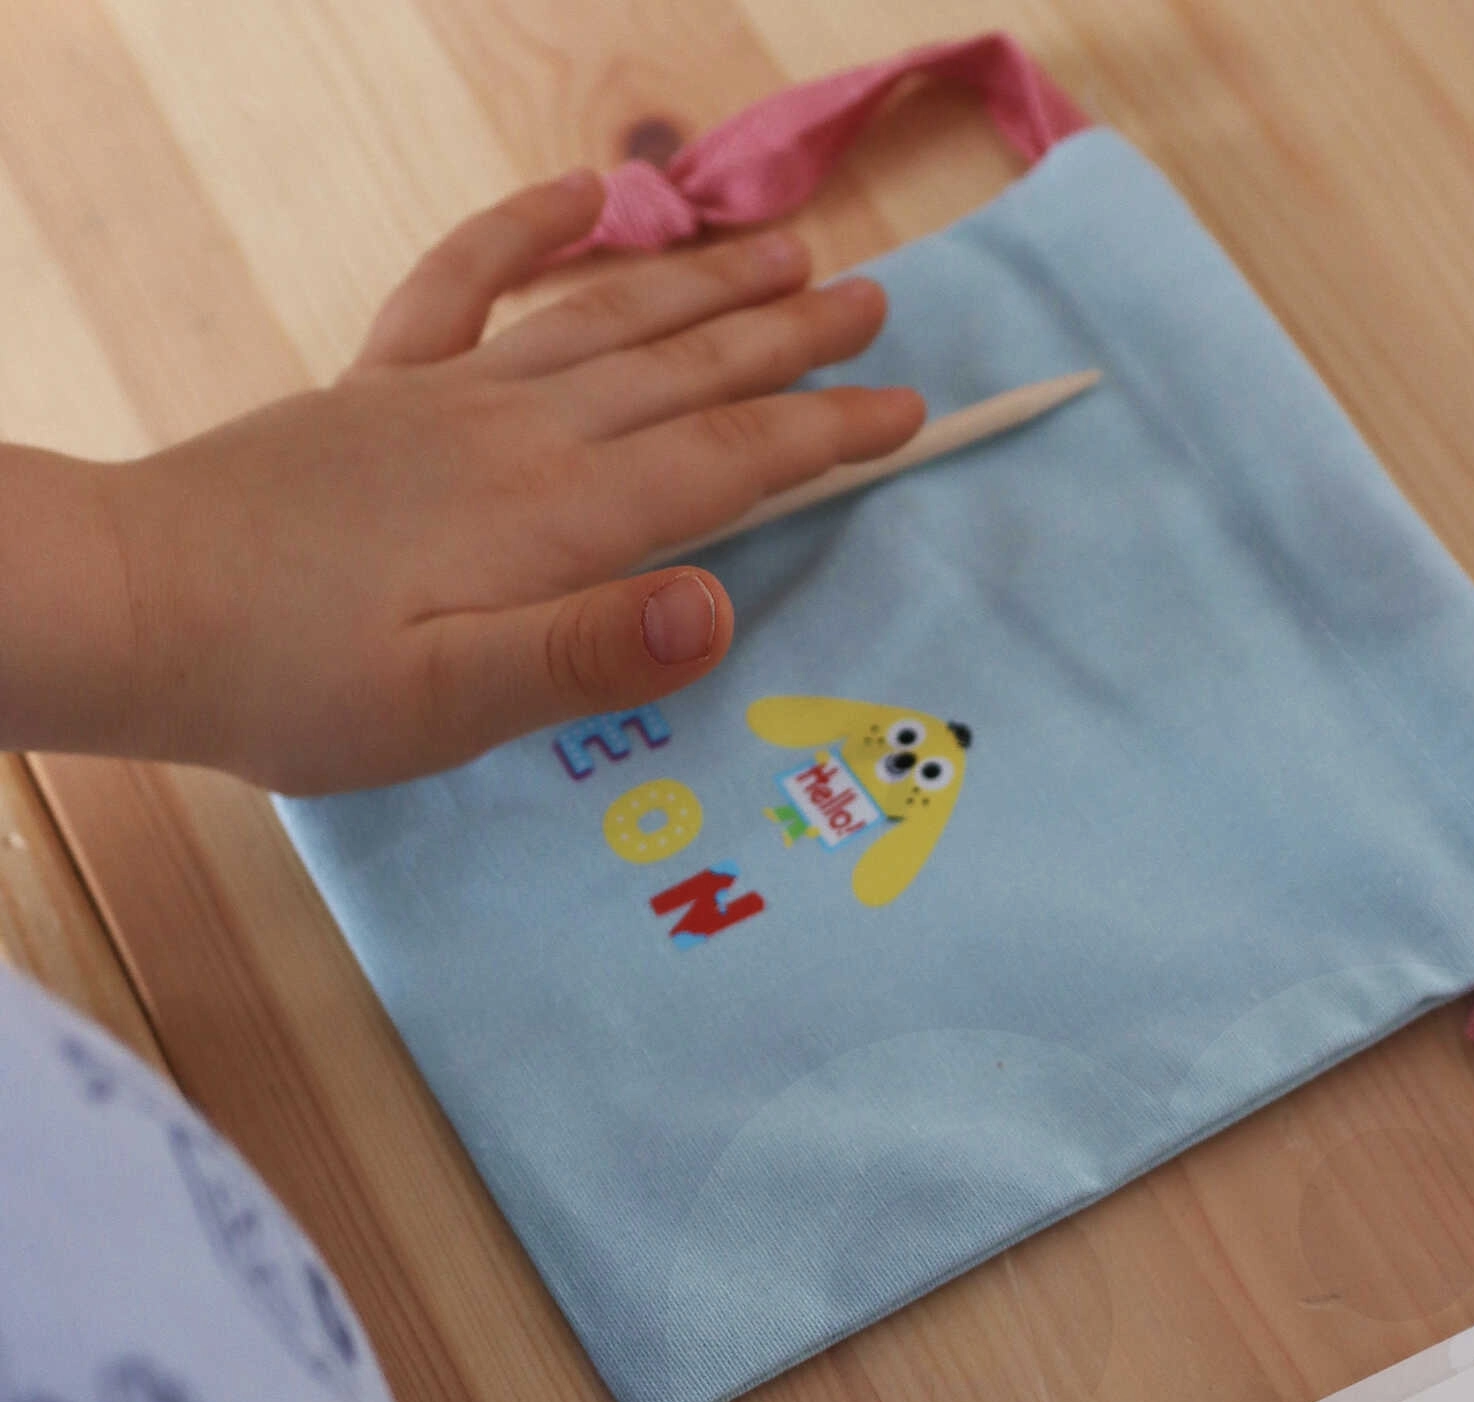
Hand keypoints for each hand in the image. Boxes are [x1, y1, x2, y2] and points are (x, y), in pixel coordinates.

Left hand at [71, 171, 923, 790]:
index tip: (908, 409)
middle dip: (789, 338)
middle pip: (683, 370)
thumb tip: (718, 609)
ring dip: (702, 284)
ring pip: (605, 318)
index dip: (825, 433)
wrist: (136, 604)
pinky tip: (586, 197)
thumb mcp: (453, 703)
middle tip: (875, 301)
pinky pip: (468, 281)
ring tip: (784, 250)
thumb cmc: (299, 682)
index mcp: (557, 515)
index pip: (726, 462)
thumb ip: (588, 654)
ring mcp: (448, 396)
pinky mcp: (381, 387)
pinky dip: (530, 230)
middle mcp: (521, 432)